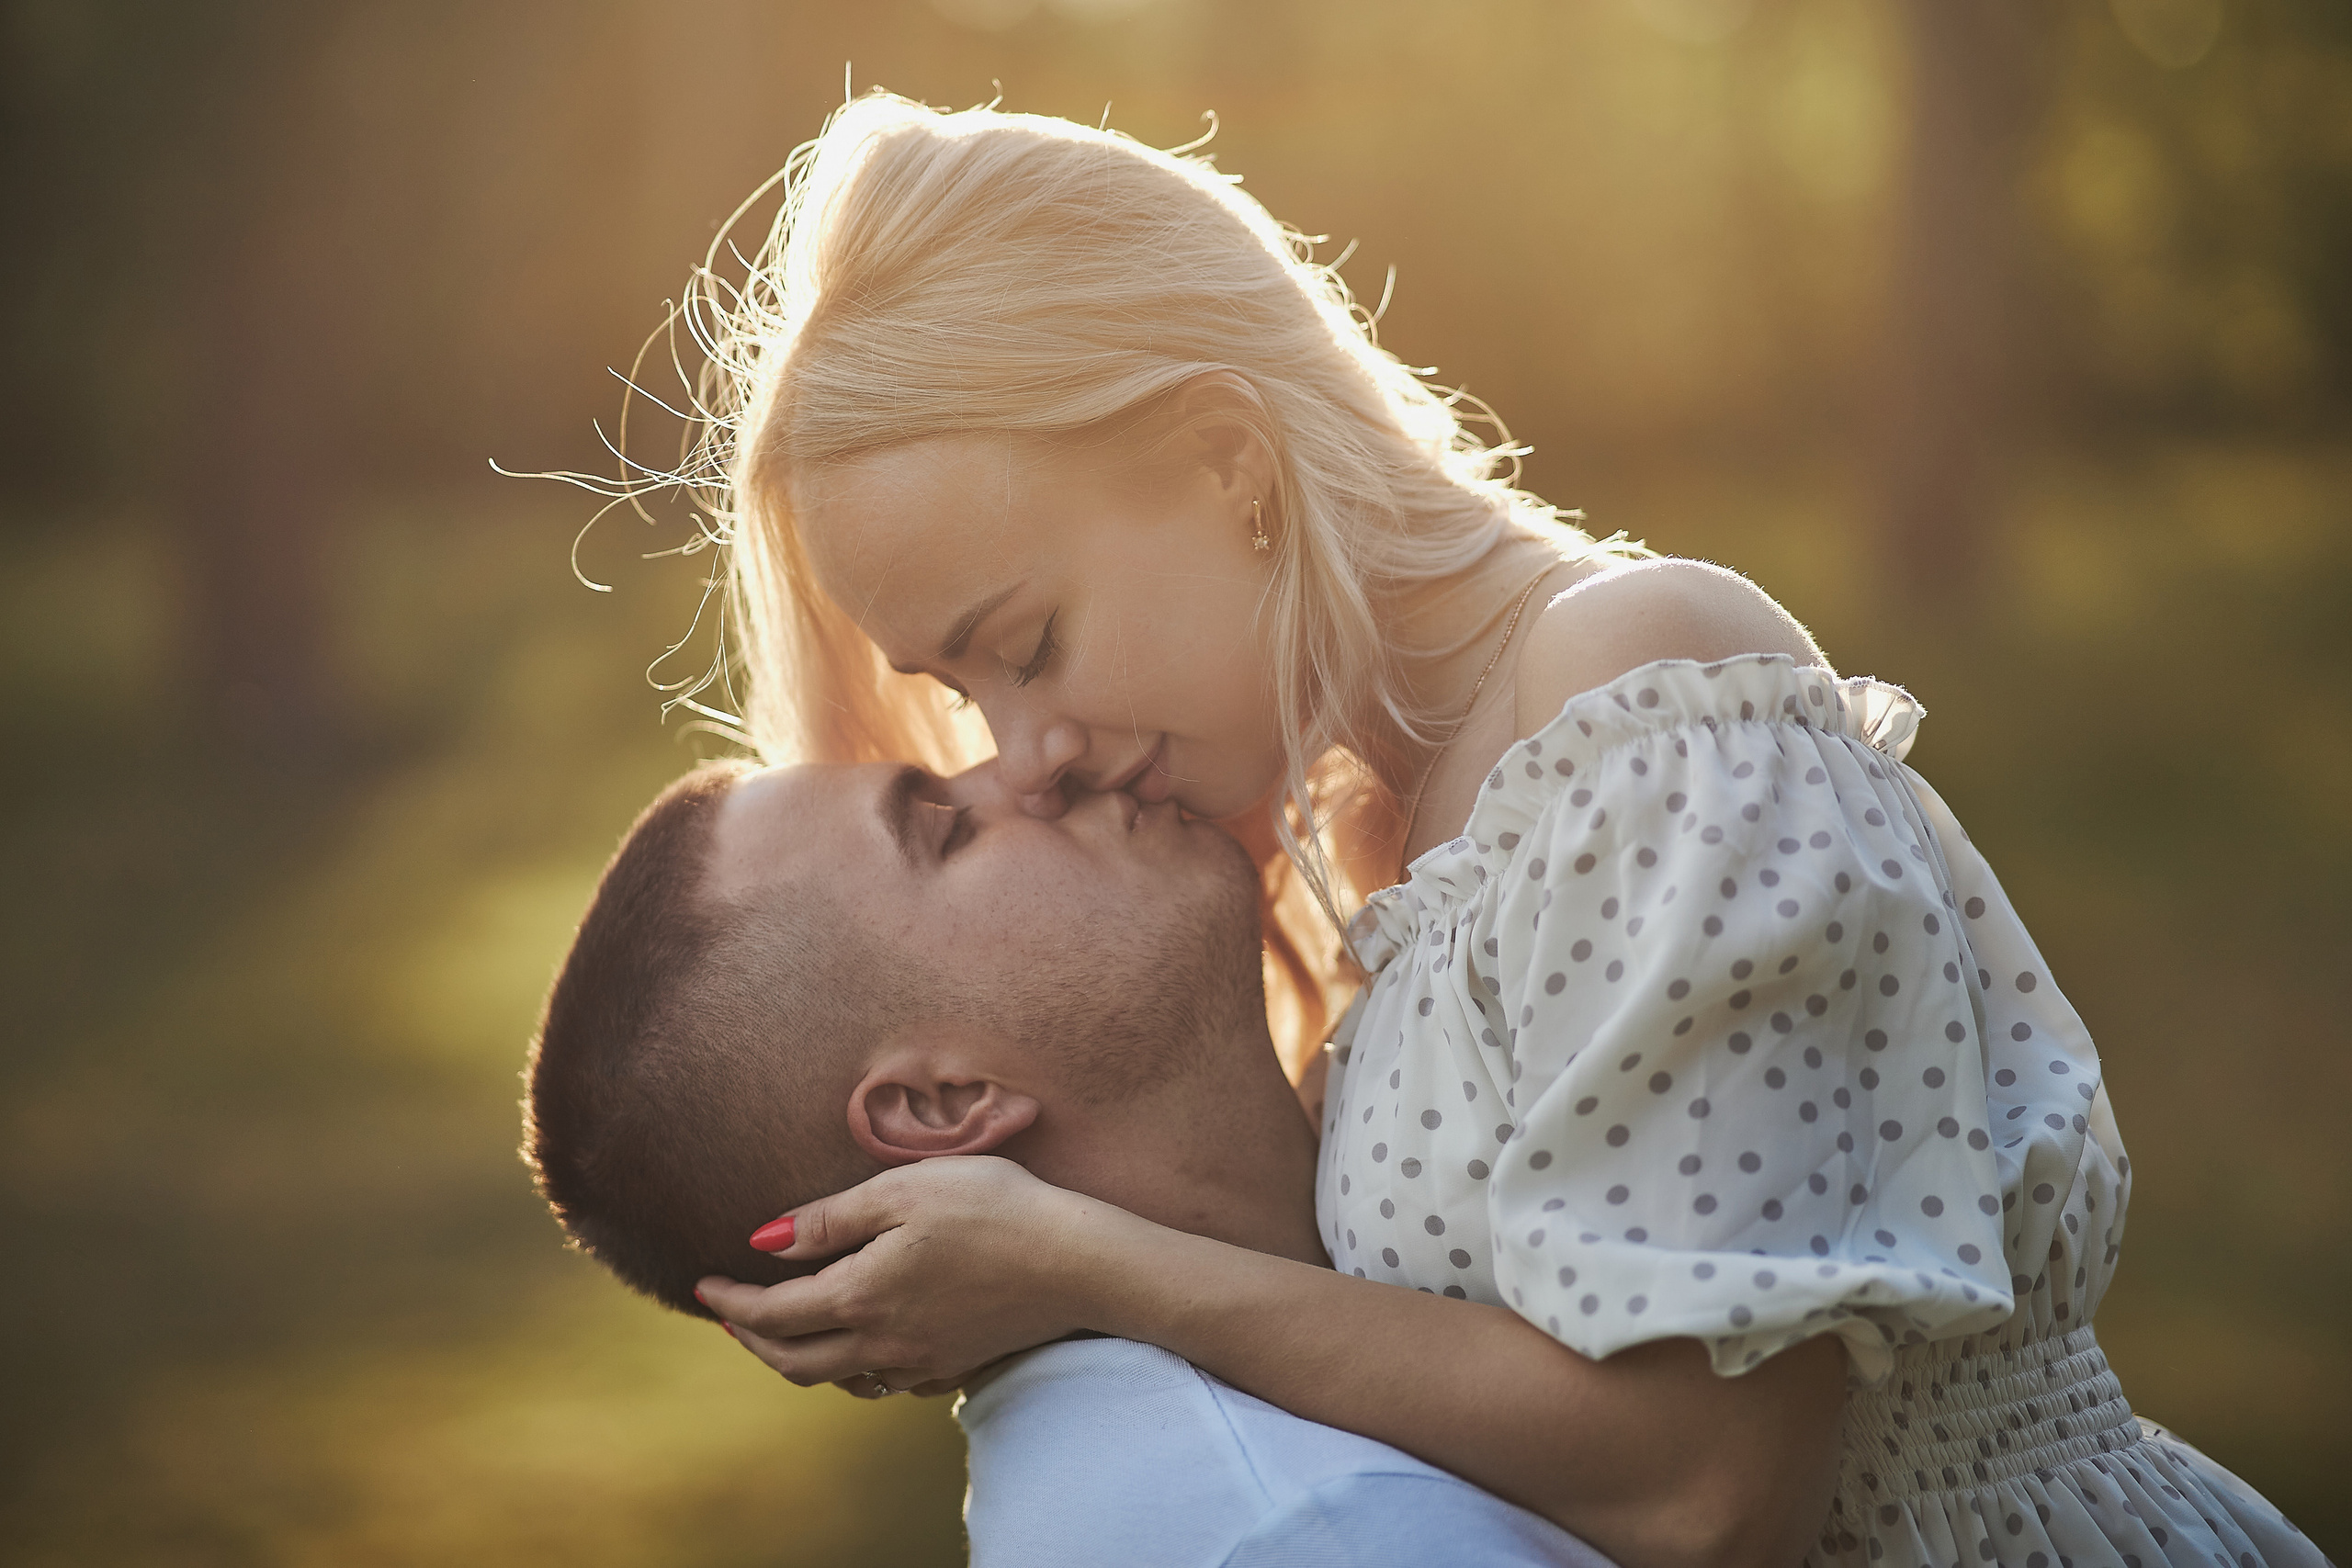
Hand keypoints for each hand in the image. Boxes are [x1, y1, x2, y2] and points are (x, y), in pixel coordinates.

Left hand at [696, 1155, 1114, 1390]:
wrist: (1078, 1262)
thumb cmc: (994, 1209)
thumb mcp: (903, 1190)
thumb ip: (831, 1219)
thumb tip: (764, 1241)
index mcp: (861, 1295)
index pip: (772, 1314)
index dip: (730, 1304)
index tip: (703, 1287)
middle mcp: (882, 1341)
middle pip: (794, 1362)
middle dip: (753, 1340)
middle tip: (731, 1317)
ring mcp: (921, 1361)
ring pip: (838, 1380)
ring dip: (797, 1360)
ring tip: (784, 1332)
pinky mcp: (954, 1365)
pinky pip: (885, 1382)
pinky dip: (852, 1369)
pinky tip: (858, 1347)